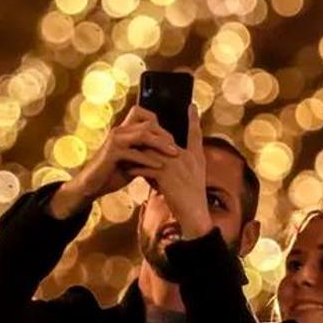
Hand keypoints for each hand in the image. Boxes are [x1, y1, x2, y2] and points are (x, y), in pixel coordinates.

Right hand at [48, 106, 177, 218]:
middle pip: (148, 123)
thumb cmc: (114, 171)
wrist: (93, 184)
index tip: (173, 139)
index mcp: (125, 130)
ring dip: (160, 144)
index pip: (145, 114)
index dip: (160, 124)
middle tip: (177, 148)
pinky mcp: (112, 153)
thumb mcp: (133, 159)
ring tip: (173, 154)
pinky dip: (148, 160)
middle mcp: (120, 130)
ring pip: (143, 134)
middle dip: (165, 135)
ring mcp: (115, 140)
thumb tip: (167, 150)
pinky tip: (159, 166)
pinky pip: (134, 153)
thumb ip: (146, 151)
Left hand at [127, 104, 212, 239]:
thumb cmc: (193, 200)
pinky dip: (136, 168)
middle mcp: (187, 157)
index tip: (191, 105)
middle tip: (135, 135)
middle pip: (164, 140)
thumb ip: (185, 164)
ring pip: (152, 151)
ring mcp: (177, 165)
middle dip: (149, 138)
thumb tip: (171, 156)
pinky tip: (127, 170)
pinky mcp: (166, 175)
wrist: (195, 216)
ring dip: (138, 152)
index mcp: (196, 156)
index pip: (195, 134)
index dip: (193, 120)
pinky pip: (147, 167)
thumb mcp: (195, 178)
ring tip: (126, 152)